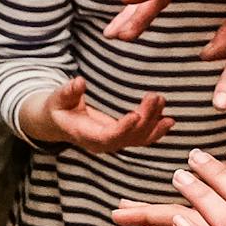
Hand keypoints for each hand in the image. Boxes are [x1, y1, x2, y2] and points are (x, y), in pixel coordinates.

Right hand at [18, 75, 170, 154]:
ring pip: (139, 138)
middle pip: (130, 137)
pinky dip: (156, 130)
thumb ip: (67, 92)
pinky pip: (142, 138)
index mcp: (87, 136)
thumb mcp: (56, 99)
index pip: (109, 137)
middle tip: (155, 97)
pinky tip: (169, 120)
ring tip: (162, 102)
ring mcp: (114, 142)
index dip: (124, 128)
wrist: (57, 122)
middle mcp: (103, 144)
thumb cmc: (57, 108)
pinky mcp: (122, 137)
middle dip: (146, 119)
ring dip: (154, 122)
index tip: (136, 114)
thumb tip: (79, 82)